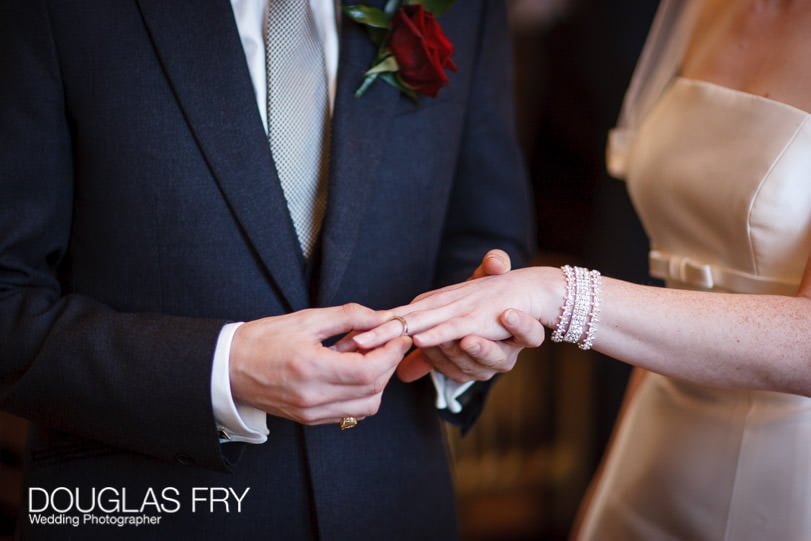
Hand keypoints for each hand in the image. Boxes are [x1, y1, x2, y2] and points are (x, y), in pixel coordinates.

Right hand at [229, 303, 411, 424]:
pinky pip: (350, 413)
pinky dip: (362, 395)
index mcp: (310, 368)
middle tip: (389, 342)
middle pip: (373, 389)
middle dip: (389, 364)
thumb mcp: (306, 319)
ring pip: (366, 406)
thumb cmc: (263, 338)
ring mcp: (311, 413)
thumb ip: (348, 316)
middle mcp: (313, 397)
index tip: (400, 335)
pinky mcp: (309, 420)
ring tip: (369, 358)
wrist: (227, 368)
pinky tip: (354, 373)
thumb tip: (382, 316)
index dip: (391, 353)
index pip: (369, 370)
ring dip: (378, 382)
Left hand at [355, 250, 547, 382]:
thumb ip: (431, 355)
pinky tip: (418, 341)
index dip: (373, 332)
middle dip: (375, 336)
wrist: (530, 295)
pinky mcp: (478, 321)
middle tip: (348, 343)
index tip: (346, 341)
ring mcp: (458, 314)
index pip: (398, 322)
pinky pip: (453, 330)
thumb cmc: (492, 315)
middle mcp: (443, 310)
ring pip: (424, 331)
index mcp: (435, 311)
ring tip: (373, 344)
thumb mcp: (455, 336)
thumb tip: (403, 375)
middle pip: (402, 324)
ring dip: (399, 337)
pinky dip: (436, 336)